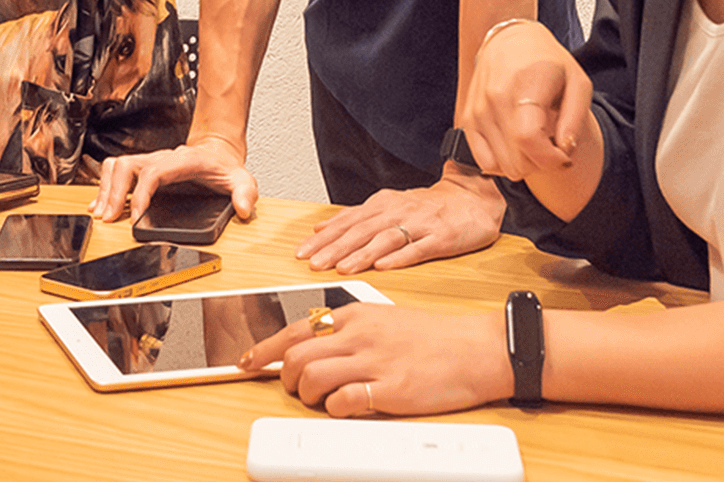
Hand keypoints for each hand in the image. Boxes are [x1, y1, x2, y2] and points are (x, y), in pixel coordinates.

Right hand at [91, 135, 259, 223]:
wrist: (218, 154)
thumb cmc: (225, 168)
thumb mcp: (242, 179)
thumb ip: (246, 193)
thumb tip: (244, 209)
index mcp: (182, 161)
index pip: (153, 172)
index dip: (141, 194)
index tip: (136, 216)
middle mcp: (162, 158)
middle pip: (127, 165)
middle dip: (114, 192)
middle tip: (109, 218)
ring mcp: (151, 162)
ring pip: (117, 165)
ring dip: (106, 188)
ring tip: (102, 214)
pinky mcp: (144, 169)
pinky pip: (118, 171)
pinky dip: (106, 186)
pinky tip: (101, 204)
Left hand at [238, 302, 510, 417]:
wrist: (476, 348)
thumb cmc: (433, 337)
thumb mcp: (383, 319)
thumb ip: (348, 331)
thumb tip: (313, 345)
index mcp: (354, 315)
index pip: (295, 329)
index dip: (264, 348)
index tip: (247, 360)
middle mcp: (359, 334)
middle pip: (295, 355)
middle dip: (282, 377)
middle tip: (290, 388)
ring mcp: (374, 361)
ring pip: (311, 377)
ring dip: (305, 395)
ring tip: (319, 400)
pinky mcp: (391, 389)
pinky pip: (344, 401)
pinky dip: (335, 409)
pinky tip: (346, 407)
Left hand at [294, 171, 502, 272]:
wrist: (473, 199)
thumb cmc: (429, 208)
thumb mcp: (389, 206)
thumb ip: (356, 217)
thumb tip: (321, 227)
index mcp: (383, 205)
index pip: (347, 222)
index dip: (324, 238)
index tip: (302, 253)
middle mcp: (398, 211)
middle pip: (362, 230)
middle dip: (335, 248)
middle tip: (314, 264)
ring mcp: (420, 224)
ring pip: (386, 239)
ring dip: (362, 254)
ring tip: (342, 268)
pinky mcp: (442, 238)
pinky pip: (418, 248)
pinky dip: (400, 257)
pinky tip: (384, 267)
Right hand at [461, 20, 594, 181]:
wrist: (509, 42)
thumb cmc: (547, 61)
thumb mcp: (577, 82)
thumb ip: (575, 119)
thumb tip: (565, 151)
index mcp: (524, 84)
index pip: (529, 139)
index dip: (551, 159)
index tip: (564, 156)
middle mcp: (495, 97)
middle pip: (516, 160)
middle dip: (540, 163)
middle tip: (551, 145)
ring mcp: (478, 110)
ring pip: (501, 166)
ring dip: (523, 163)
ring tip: (534, 142)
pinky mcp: (467, 119)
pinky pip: (484, 162)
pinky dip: (503, 162)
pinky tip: (515, 146)